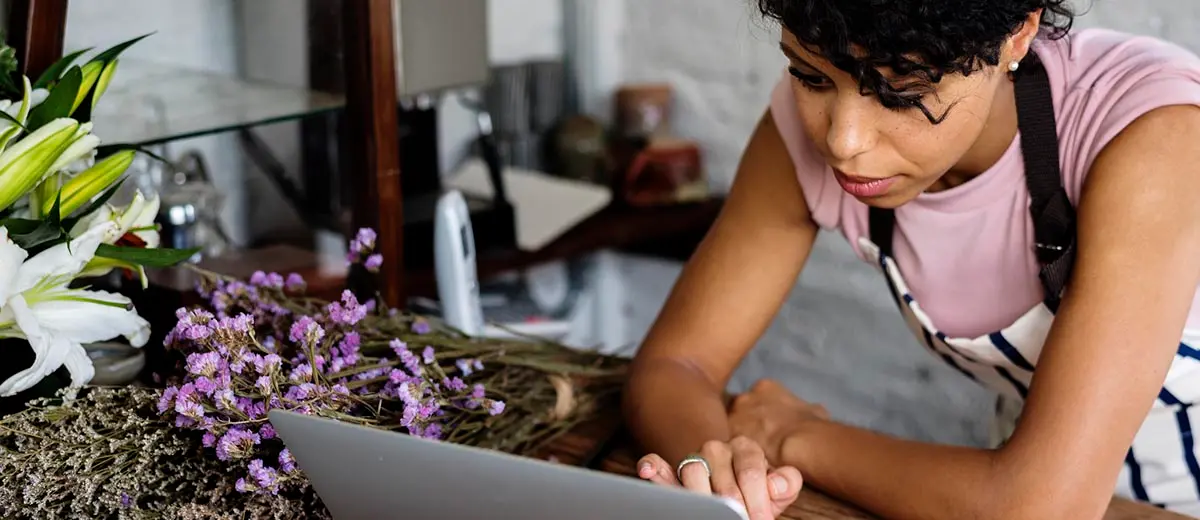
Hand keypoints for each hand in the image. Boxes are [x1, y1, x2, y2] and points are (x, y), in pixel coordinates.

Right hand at [636, 437, 803, 519]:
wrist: (741, 497)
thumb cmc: (759, 494)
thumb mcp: (779, 490)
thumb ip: (785, 483)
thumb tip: (775, 483)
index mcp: (745, 448)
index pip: (750, 472)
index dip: (757, 501)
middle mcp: (717, 449)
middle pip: (721, 475)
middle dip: (733, 507)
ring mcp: (694, 459)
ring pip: (692, 470)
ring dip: (702, 497)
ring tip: (710, 513)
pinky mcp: (672, 473)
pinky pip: (657, 463)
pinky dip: (653, 466)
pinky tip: (649, 471)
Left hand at [727, 379, 829, 464]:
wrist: (800, 444)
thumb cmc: (811, 426)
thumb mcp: (815, 411)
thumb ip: (805, 409)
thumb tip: (813, 413)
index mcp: (765, 387)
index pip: (758, 397)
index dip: (763, 412)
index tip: (768, 425)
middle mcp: (745, 397)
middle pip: (741, 410)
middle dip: (747, 423)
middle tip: (759, 440)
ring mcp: (733, 417)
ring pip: (732, 428)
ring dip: (740, 438)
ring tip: (753, 455)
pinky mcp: (727, 438)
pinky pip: (728, 445)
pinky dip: (736, 454)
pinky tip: (748, 463)